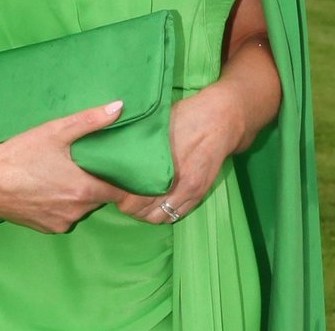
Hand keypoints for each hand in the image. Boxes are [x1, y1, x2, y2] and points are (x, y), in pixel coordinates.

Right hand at [0, 100, 126, 233]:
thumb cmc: (21, 154)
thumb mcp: (56, 130)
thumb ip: (90, 120)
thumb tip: (119, 107)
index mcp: (84, 189)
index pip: (120, 192)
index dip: (124, 180)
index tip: (123, 167)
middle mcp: (76, 211)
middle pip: (99, 197)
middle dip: (96, 181)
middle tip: (86, 160)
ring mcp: (59, 222)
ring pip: (80, 206)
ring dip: (78, 192)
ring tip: (64, 170)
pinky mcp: (44, 228)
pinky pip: (63, 215)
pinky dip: (61, 203)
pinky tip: (47, 185)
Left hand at [116, 85, 239, 224]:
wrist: (221, 118)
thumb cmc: (186, 116)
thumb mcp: (159, 126)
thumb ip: (141, 144)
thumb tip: (117, 149)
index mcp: (165, 167)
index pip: (136, 198)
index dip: (121, 198)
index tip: (113, 189)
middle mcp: (179, 185)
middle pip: (146, 212)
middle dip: (131, 208)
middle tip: (121, 196)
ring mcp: (191, 191)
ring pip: (161, 217)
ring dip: (147, 214)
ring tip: (137, 201)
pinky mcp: (200, 193)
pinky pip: (177, 214)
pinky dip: (164, 213)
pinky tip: (155, 203)